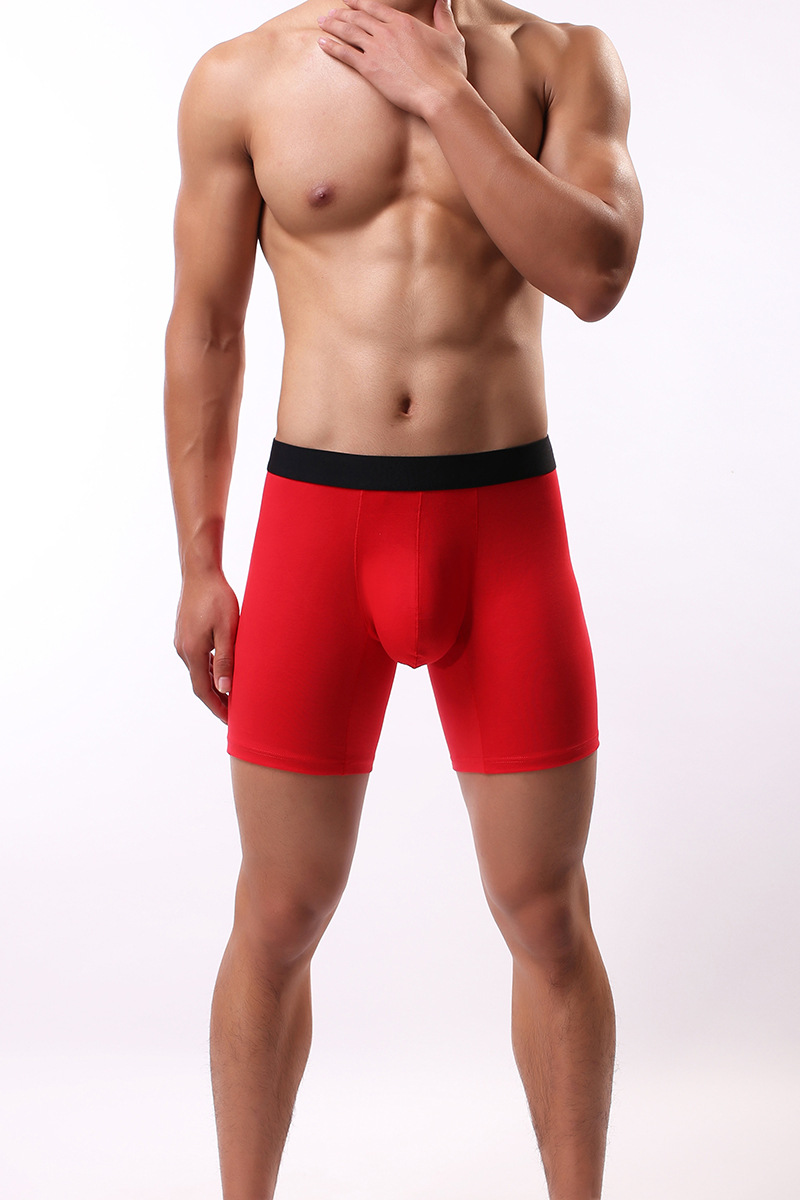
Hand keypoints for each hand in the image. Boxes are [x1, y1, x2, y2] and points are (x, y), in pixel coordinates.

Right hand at [173, 569, 239, 723]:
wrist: (200, 572)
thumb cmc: (217, 597)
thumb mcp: (228, 629)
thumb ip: (226, 660)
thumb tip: (225, 689)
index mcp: (193, 652)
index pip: (203, 690)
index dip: (217, 708)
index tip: (230, 721)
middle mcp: (183, 649)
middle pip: (199, 683)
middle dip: (216, 700)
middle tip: (234, 713)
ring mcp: (181, 641)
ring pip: (198, 671)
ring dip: (213, 684)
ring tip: (231, 694)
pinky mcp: (184, 633)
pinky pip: (197, 658)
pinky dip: (209, 669)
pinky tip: (221, 669)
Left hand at [317, 0, 466, 118]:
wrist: (440, 94)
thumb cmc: (449, 70)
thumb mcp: (451, 38)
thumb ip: (444, 16)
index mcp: (404, 22)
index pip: (376, 7)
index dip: (360, 3)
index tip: (349, 2)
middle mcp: (387, 31)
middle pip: (358, 17)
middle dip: (342, 13)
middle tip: (330, 14)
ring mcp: (376, 48)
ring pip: (349, 31)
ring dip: (333, 25)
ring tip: (322, 22)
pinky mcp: (370, 68)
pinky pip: (345, 53)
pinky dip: (331, 46)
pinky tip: (321, 42)